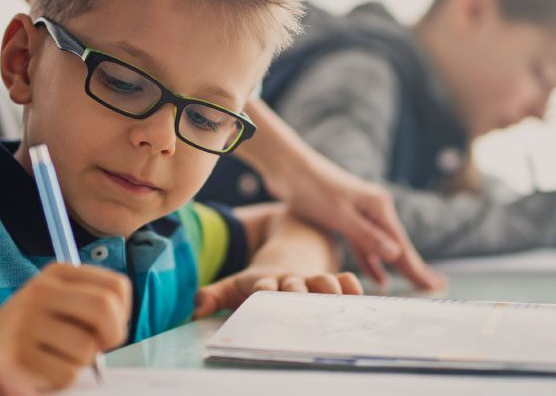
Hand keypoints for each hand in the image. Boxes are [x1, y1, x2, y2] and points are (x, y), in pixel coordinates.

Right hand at [0, 263, 130, 390]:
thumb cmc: (36, 328)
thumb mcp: (64, 301)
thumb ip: (94, 304)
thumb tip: (119, 328)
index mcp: (59, 272)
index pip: (117, 286)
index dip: (122, 313)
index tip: (108, 325)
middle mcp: (42, 290)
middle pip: (104, 307)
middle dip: (113, 334)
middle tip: (100, 346)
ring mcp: (27, 321)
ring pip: (86, 347)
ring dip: (81, 360)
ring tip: (58, 354)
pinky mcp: (20, 355)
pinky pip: (67, 372)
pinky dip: (63, 376)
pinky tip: (44, 366)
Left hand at [193, 268, 362, 318]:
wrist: (293, 247)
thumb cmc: (261, 278)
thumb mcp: (235, 283)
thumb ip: (215, 295)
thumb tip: (194, 309)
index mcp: (265, 280)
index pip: (262, 285)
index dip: (262, 289)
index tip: (261, 292)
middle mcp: (291, 279)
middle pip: (294, 285)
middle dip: (296, 292)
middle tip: (299, 299)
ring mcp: (313, 278)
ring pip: (322, 281)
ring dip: (327, 288)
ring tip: (333, 297)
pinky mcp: (333, 281)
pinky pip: (346, 281)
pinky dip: (353, 287)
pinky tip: (361, 295)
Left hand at [275, 155, 445, 290]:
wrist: (288, 166)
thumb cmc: (312, 189)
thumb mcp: (340, 215)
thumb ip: (366, 237)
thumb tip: (396, 255)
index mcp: (378, 207)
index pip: (402, 246)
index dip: (417, 269)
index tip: (435, 287)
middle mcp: (374, 209)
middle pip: (397, 246)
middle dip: (413, 269)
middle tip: (433, 289)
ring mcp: (361, 212)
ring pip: (381, 246)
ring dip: (394, 267)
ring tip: (411, 286)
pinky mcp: (346, 216)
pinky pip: (364, 245)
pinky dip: (372, 261)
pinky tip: (377, 277)